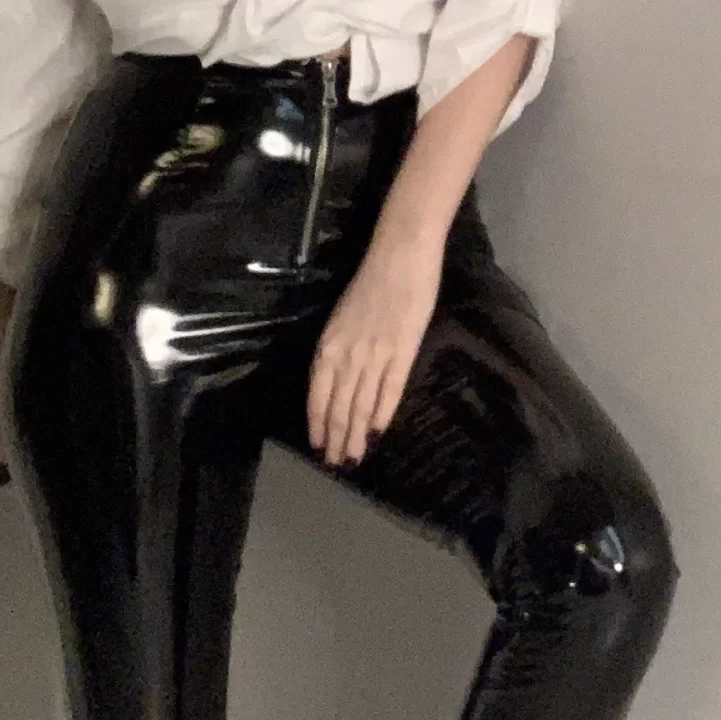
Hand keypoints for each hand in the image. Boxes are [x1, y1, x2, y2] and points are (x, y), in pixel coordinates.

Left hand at [306, 229, 445, 468]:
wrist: (400, 256)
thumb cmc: (370, 281)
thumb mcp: (342, 316)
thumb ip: (339, 347)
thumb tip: (338, 378)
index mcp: (328, 344)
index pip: (318, 394)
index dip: (318, 423)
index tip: (318, 445)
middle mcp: (347, 355)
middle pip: (339, 405)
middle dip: (336, 437)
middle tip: (336, 463)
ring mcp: (375, 355)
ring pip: (361, 405)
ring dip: (356, 435)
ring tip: (355, 457)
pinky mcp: (402, 352)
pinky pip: (390, 390)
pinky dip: (382, 413)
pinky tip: (378, 432)